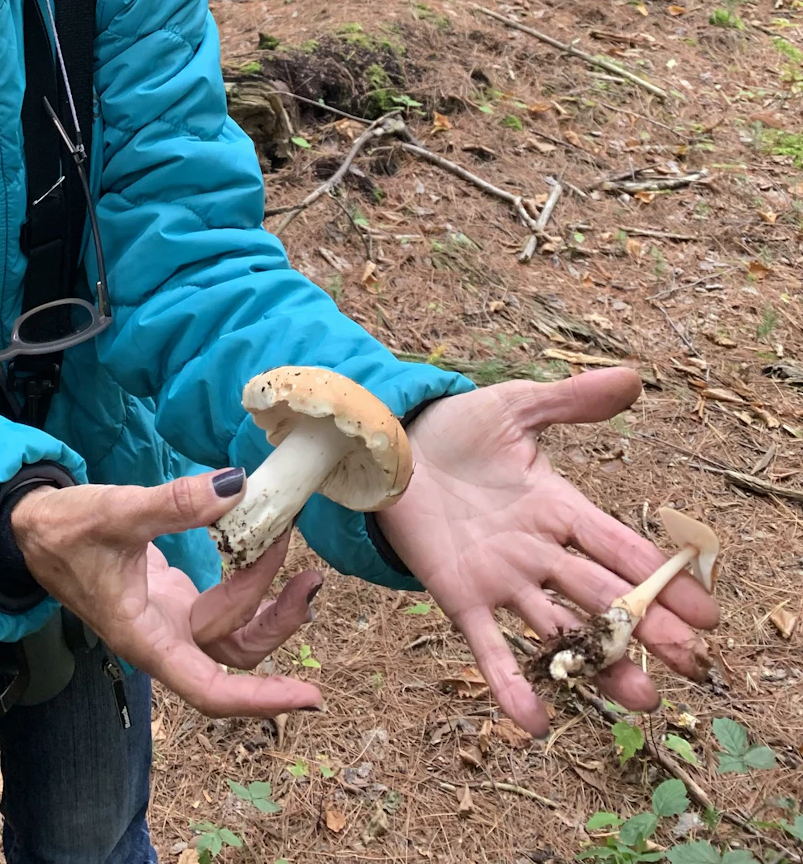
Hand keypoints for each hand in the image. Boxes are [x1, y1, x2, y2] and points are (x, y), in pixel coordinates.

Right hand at [10, 471, 323, 717]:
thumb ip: (176, 503)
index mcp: (145, 637)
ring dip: (270, 605)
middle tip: (309, 579)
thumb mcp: (117, 512)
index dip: (260, 699)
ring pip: (234, 631)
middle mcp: (163, 637)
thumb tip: (236, 487)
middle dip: (278, 622)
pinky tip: (264, 550)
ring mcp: (170, 619)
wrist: (33, 526)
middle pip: (235, 652)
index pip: (209, 689)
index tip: (308, 698)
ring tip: (300, 567)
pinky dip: (249, 581)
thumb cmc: (64, 530)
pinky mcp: (173, 598)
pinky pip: (223, 603)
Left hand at [378, 368, 719, 734]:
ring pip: (558, 628)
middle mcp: (537, 551)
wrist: (390, 446)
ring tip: (640, 697)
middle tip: (691, 663)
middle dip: (647, 629)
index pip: (619, 547)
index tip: (706, 612)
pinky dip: (509, 681)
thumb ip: (569, 400)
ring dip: (597, 663)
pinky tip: (532, 719)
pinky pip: (488, 645)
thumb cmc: (457, 429)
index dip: (661, 578)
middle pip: (601, 596)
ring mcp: (501, 578)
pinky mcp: (458, 595)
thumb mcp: (516, 408)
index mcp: (557, 508)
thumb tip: (631, 378)